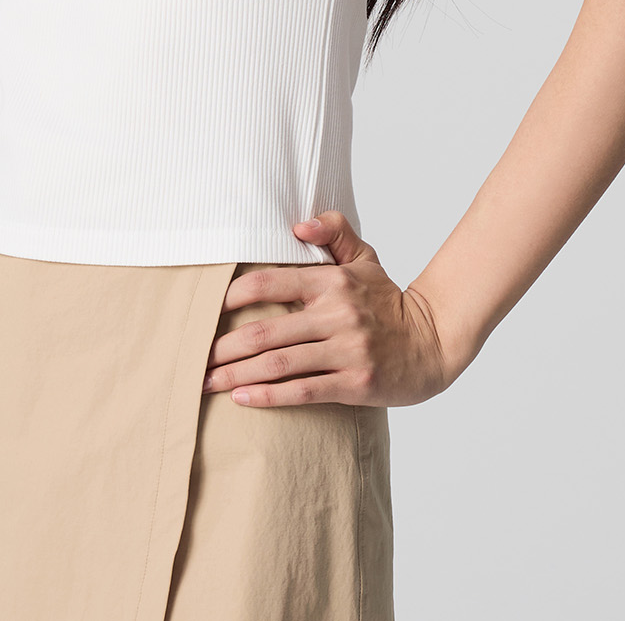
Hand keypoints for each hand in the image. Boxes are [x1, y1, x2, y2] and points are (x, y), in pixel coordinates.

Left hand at [201, 210, 453, 408]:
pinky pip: (303, 391)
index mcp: (332, 281)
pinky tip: (242, 398)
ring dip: (236, 374)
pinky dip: (268, 396)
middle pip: (266, 331)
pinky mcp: (355, 383)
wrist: (431, 342)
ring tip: (206, 381)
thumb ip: (333, 231)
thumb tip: (297, 226)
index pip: (271, 281)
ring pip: (279, 364)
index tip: (208, 307)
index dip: (234, 294)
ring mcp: (346, 350)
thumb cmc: (387, 301)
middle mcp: (337, 314)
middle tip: (194, 354)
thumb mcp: (365, 257)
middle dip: (224, 346)